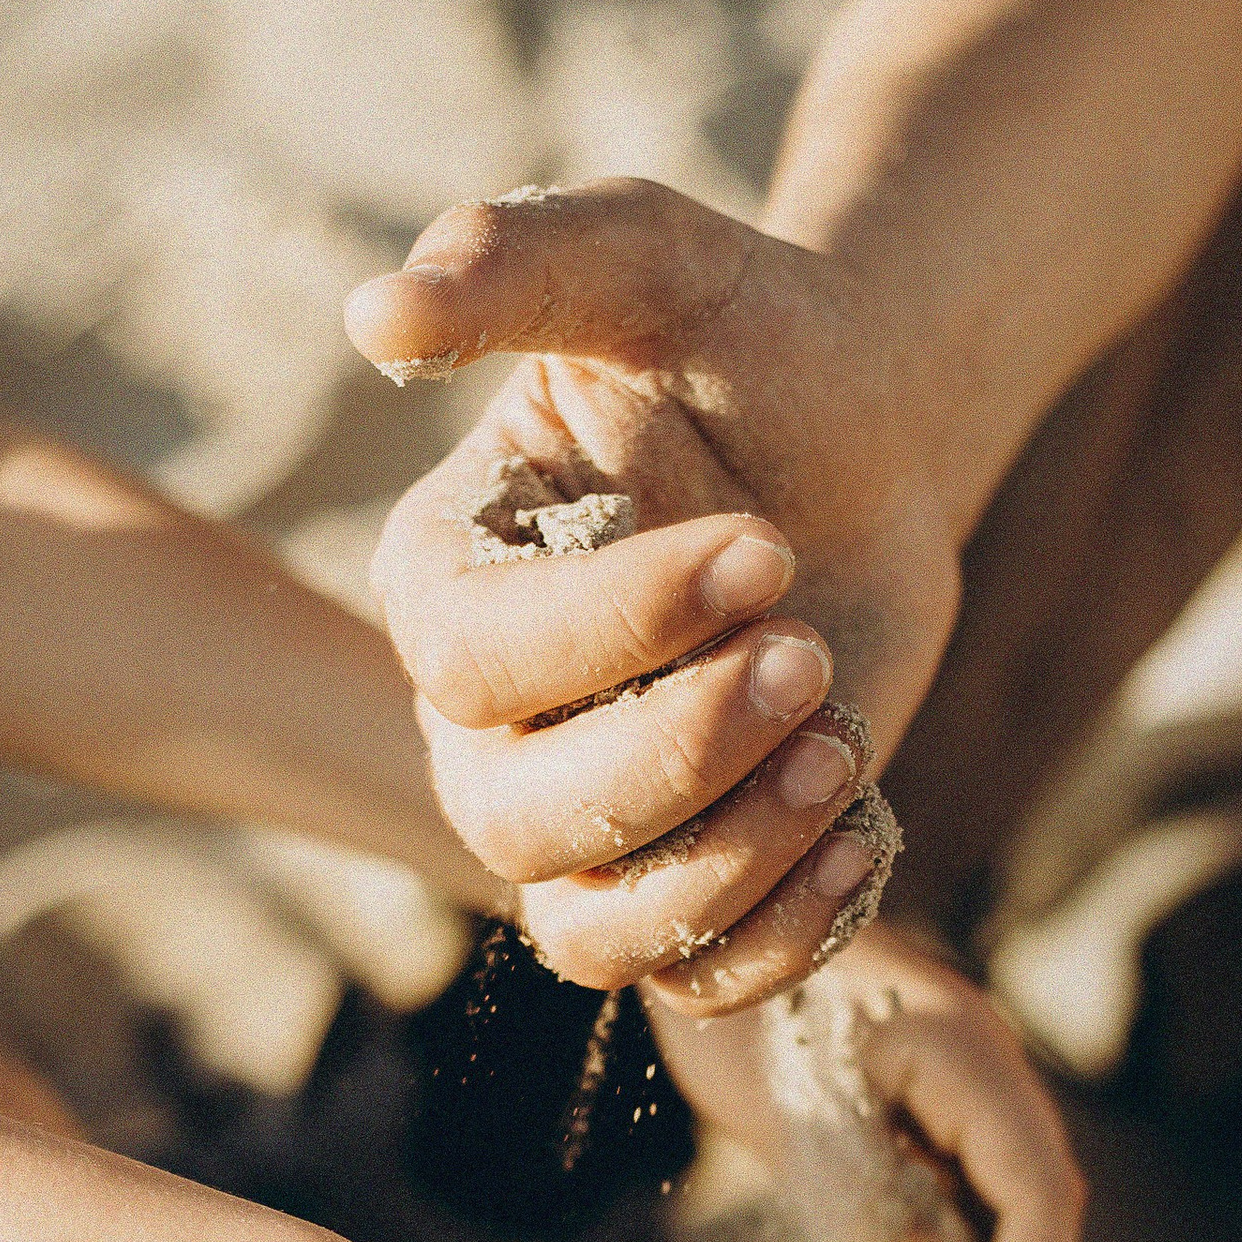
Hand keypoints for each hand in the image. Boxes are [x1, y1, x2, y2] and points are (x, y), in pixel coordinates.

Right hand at [350, 178, 965, 1014]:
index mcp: (443, 580)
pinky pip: (693, 979)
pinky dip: (781, 934)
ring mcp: (576, 822)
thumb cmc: (748, 341)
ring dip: (729, 860)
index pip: (473, 662)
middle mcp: (480, 726)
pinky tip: (863, 831)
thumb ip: (522, 263)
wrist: (864, 436)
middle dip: (682, 750)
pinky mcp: (682, 882)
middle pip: (520, 821)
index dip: (619, 627)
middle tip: (808, 645)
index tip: (766, 548)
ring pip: (594, 930)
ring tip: (838, 748)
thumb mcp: (654, 261)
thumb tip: (376, 311)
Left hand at [646, 928, 1083, 1241]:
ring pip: (953, 1231)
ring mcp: (925, 1107)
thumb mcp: (801, 1119)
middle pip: (1013, 1222)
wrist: (681, 937)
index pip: (1038, 1195)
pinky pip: (898, 1220)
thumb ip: (881, 1209)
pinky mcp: (877, 1130)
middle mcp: (967, 1087)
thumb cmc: (738, 1007)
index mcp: (971, 1061)